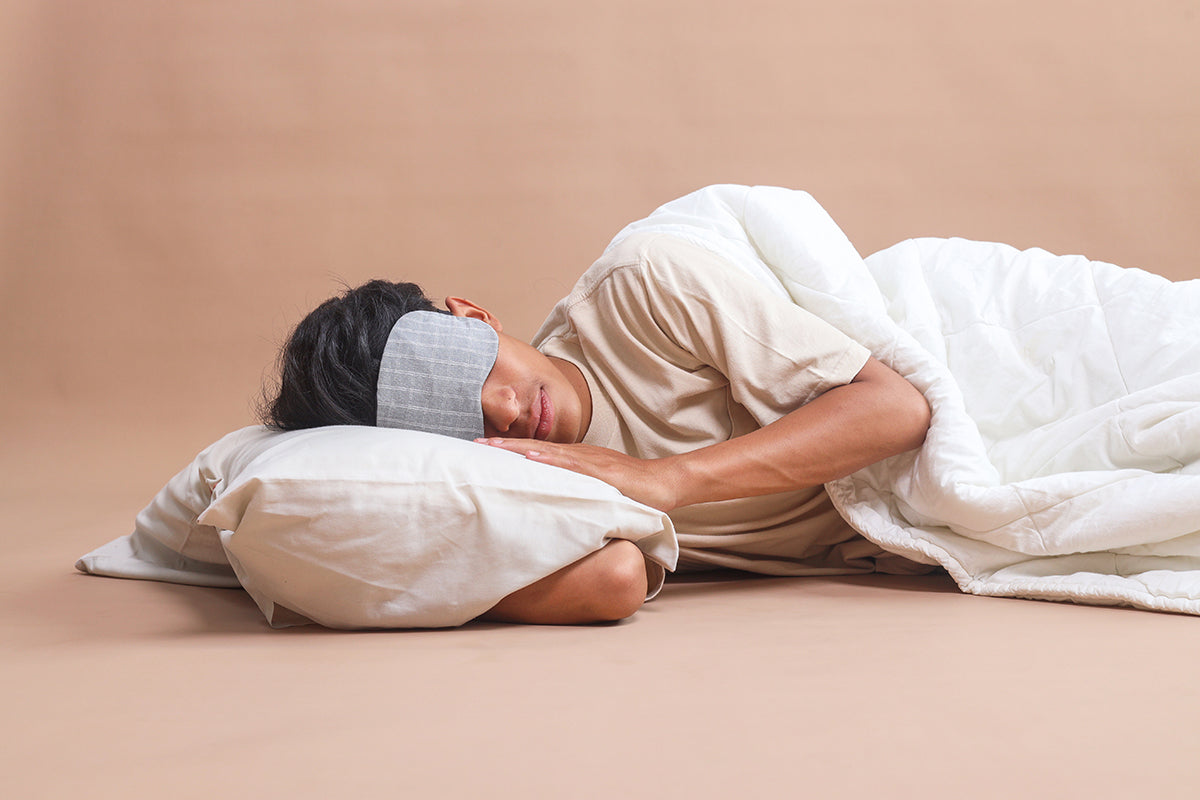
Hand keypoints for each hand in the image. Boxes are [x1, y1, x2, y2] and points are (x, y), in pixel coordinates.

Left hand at [476, 438, 681, 511]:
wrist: (665, 483)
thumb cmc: (632, 489)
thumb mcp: (597, 491)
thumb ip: (576, 493)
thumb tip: (551, 507)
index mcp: (577, 459)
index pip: (537, 452)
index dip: (510, 449)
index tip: (483, 449)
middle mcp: (580, 455)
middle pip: (536, 447)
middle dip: (505, 446)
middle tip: (475, 443)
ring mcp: (592, 462)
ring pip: (549, 452)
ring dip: (520, 449)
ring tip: (494, 448)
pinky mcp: (604, 472)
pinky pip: (574, 464)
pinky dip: (551, 460)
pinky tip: (533, 457)